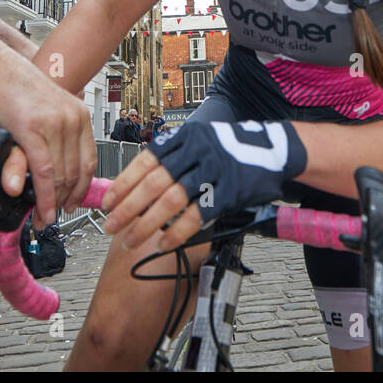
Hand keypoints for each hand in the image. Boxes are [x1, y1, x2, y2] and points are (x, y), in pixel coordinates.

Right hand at [0, 43, 94, 223]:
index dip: (83, 187)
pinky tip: (40, 209)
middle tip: (54, 217)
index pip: (90, 160)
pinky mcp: (33, 130)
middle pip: (77, 172)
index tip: (74, 203)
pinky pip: (45, 172)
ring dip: (53, 203)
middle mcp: (73, 119)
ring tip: (43, 218)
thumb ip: (53, 136)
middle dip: (66, 201)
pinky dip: (44, 196)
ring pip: (62, 175)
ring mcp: (55, 124)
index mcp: (79, 115)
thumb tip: (55, 166)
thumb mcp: (43, 112)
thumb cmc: (12, 89)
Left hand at [103, 120, 306, 248]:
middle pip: (153, 184)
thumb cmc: (232, 149)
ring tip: (129, 240)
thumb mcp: (201, 142)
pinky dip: (176, 233)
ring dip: (146, 224)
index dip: (123, 183)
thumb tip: (136, 186)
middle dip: (127, 208)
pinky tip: (163, 244)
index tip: (107, 202)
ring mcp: (213, 171)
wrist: (275, 149)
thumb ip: (174, 160)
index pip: (145, 162)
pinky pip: (197, 216)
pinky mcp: (229, 192)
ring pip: (171, 201)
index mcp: (184, 138)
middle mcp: (196, 152)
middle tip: (110, 225)